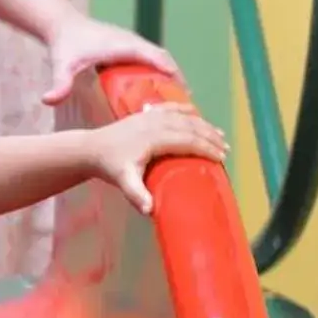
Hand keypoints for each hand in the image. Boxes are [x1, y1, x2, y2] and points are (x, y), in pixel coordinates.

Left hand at [43, 13, 182, 103]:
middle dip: (177, 80)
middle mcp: (133, 42)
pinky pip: (153, 60)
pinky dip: (163, 73)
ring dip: (172, 77)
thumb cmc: (65, 45)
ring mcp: (134, 43)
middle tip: (187, 105)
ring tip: (181, 103)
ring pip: (161, 59)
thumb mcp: (62, 66)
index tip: (184, 93)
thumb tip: (48, 101)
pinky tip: (164, 94)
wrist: (62, 25)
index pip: (155, 58)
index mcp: (124, 46)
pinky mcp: (131, 47)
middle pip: (164, 60)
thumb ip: (59, 84)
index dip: (171, 74)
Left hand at [95, 102, 227, 213]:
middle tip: (226, 149)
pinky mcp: (146, 113)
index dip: (205, 148)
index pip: (187, 141)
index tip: (221, 158)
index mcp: (154, 138)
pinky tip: (196, 112)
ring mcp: (150, 116)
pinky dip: (186, 109)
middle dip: (210, 137)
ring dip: (203, 124)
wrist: (91, 148)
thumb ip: (137, 195)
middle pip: (190, 127)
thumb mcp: (123, 181)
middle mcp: (155, 123)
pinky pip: (171, 107)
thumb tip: (151, 210)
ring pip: (183, 116)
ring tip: (220, 134)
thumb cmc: (110, 166)